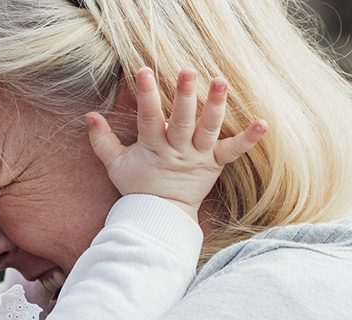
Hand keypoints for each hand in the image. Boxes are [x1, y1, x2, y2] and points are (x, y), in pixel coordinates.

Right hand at [85, 67, 266, 220]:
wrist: (160, 216)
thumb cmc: (137, 187)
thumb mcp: (114, 165)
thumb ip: (102, 140)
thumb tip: (89, 115)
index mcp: (153, 148)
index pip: (149, 118)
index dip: (147, 95)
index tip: (144, 71)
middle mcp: (177, 150)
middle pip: (182, 121)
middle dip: (184, 96)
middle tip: (188, 71)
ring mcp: (198, 157)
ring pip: (208, 130)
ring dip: (215, 106)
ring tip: (221, 82)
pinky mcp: (214, 165)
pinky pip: (233, 152)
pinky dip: (248, 139)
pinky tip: (263, 123)